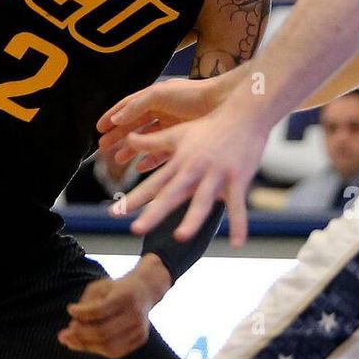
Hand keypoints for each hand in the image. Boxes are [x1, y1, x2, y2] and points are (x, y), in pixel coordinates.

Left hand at [58, 256, 170, 358]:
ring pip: (109, 346)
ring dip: (85, 346)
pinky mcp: (140, 339)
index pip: (100, 310)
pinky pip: (115, 352)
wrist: (144, 291)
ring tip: (70, 341)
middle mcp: (135, 314)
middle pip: (103, 332)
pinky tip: (84, 344)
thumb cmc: (115, 289)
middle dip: (80, 335)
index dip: (82, 313)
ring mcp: (139, 329)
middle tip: (65, 333)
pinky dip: (97, 350)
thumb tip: (71, 329)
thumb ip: (86, 305)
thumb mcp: (100, 287)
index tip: (70, 308)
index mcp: (125, 296)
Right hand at [97, 74, 234, 165]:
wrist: (222, 103)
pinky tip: (140, 168)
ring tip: (119, 160)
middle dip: (118, 136)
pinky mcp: (183, 140)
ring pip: (146, 140)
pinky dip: (150, 160)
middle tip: (103, 148)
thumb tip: (116, 119)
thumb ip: (137, 106)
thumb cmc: (192, 95)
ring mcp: (172, 126)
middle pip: (134, 126)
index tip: (98, 129)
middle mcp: (161, 111)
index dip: (111, 117)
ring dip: (132, 150)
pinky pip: (162, 152)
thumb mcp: (159, 95)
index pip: (127, 107)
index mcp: (154, 97)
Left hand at [114, 106, 269, 245]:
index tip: (114, 213)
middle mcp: (194, 169)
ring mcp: (216, 174)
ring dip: (191, 219)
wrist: (244, 114)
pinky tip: (237, 244)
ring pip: (202, 200)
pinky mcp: (238, 179)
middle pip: (171, 194)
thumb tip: (128, 140)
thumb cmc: (209, 126)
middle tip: (136, 229)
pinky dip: (239, 224)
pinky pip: (237, 205)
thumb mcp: (177, 133)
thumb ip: (152, 142)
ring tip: (180, 237)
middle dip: (154, 212)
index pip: (153, 184)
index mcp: (179, 162)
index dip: (134, 199)